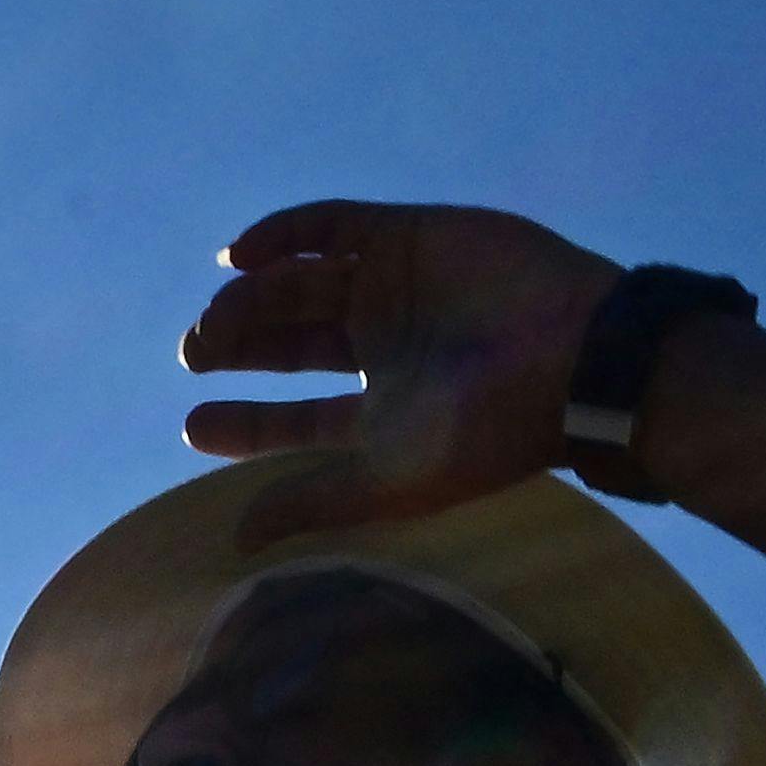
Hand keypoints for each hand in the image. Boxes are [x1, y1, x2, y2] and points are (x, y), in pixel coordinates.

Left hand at [179, 199, 624, 543]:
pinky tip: (239, 259)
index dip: (244, 422)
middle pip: (289, 340)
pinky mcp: (408, 234)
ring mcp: (396, 286)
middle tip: (196, 353)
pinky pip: (328, 225)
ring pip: (299, 283)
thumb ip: (312, 503)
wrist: (571, 360)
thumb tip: (239, 541)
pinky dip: (280, 235)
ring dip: (249, 299)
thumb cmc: (483, 434)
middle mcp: (386, 345)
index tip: (194, 425)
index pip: (298, 418)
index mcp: (384, 408)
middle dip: (237, 345)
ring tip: (215, 322)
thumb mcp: (385, 480)